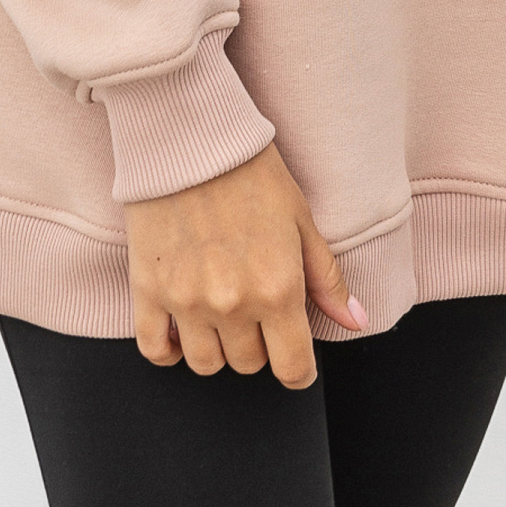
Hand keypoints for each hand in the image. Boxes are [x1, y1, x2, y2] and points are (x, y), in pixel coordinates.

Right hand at [124, 140, 366, 386]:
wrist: (190, 137)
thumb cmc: (253, 173)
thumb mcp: (301, 220)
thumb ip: (327, 279)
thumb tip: (356, 321)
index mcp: (277, 289)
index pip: (292, 369)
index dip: (299, 370)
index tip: (295, 359)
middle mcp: (232, 304)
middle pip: (248, 365)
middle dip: (259, 346)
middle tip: (257, 310)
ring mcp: (186, 300)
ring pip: (205, 364)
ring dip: (218, 347)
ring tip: (221, 313)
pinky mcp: (148, 290)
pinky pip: (155, 350)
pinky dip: (169, 350)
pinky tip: (181, 329)